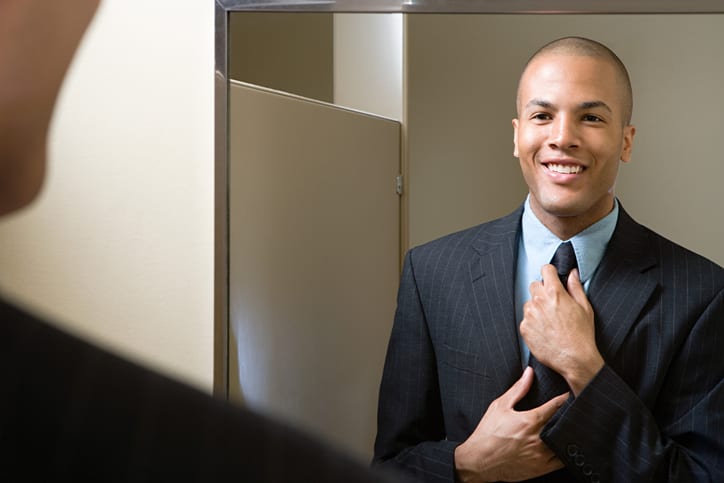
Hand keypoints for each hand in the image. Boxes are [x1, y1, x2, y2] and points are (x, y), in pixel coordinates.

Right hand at [454, 367, 566, 482]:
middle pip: (564, 423)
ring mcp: (541, 455)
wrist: (479, 460)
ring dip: (569, 433)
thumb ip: (518, 389)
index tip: (573, 394)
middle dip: (571, 415)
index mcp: (529, 421)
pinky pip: (563, 460)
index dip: (567, 398)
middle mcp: (538, 438)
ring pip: (566, 442)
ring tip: (572, 427)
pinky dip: (567, 451)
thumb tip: (529, 373)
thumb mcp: (500, 406)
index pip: (556, 406)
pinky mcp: (542, 468)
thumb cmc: (488, 433)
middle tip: (576, 410)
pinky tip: (565, 445)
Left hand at [521, 266, 603, 394]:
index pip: (546, 270)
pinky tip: (545, 330)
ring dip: (536, 307)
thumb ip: (576, 287)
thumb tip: (572, 273)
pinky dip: (533, 322)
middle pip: (534, 285)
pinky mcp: (524, 328)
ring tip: (550, 320)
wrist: (574, 358)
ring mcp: (530, 315)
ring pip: (529, 302)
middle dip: (542, 290)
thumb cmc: (582, 334)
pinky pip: (525, 319)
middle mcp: (539, 301)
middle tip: (553, 303)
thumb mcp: (585, 307)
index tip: (552, 278)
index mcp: (555, 293)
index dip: (550, 273)